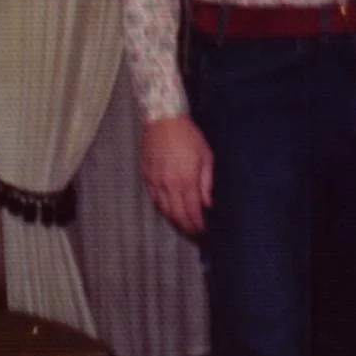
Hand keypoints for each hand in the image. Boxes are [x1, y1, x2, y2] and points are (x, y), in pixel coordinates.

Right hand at [141, 114, 212, 235]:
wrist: (163, 120)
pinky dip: (163, 209)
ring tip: (183, 227)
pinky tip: (169, 212)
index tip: (203, 232)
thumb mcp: (206, 156)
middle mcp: (169, 184)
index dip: (197, 224)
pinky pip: (154, 200)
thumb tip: (208, 203)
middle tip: (194, 235)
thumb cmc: (189, 135)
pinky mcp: (147, 177)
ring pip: (164, 210)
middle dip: (186, 228)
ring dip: (174, 221)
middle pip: (177, 215)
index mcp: (186, 179)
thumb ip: (206, 182)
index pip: (192, 211)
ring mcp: (156, 182)